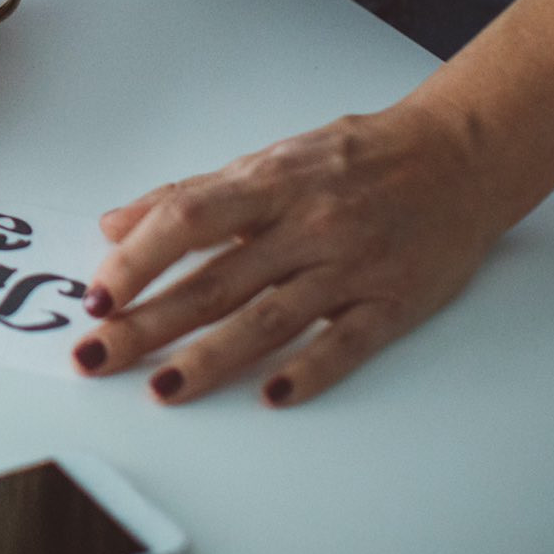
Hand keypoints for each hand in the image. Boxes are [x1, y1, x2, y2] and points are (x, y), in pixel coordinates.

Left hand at [70, 98, 503, 406]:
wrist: (458, 156)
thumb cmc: (356, 157)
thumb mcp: (269, 159)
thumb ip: (192, 194)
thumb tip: (116, 224)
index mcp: (270, 183)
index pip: (186, 220)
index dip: (137, 261)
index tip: (97, 297)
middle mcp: (305, 224)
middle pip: (214, 281)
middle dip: (148, 323)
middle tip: (95, 357)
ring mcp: (350, 265)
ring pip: (269, 318)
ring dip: (211, 358)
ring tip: (162, 389)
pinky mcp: (393, 301)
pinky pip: (346, 341)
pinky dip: (309, 370)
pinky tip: (270, 397)